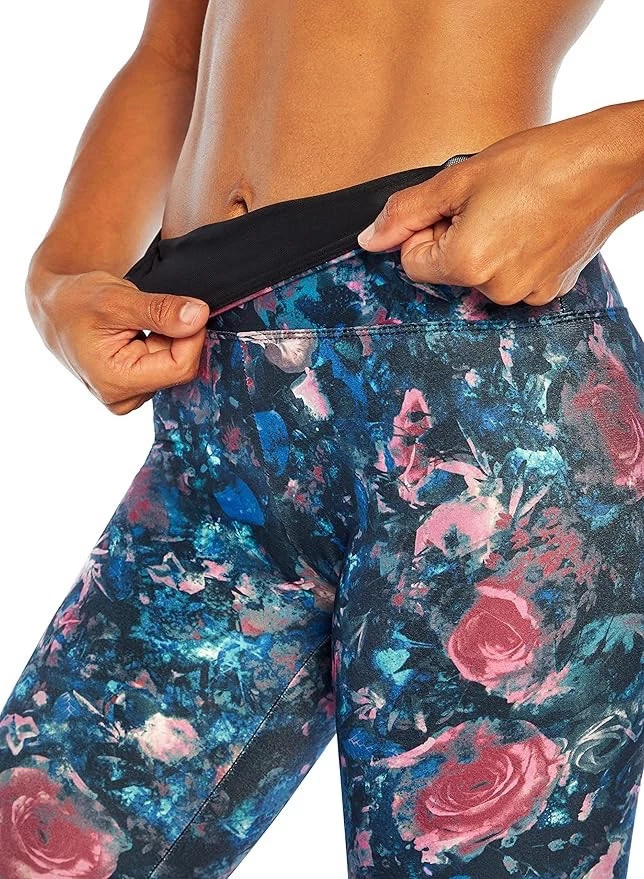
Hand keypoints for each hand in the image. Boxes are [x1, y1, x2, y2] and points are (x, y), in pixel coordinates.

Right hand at [27, 269, 209, 414]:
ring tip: (136, 325)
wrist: (56, 308)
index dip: (192, 336)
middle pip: (178, 369)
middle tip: (154, 312)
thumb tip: (199, 316)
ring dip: (166, 341)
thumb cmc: (77, 302)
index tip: (189, 309)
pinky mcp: (134, 390)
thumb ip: (160, 310)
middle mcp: (122, 398)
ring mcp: (129, 397)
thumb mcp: (118, 299)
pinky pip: (165, 368)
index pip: (180, 367)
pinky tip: (138, 335)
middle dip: (177, 337)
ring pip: (174, 368)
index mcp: (115, 382)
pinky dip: (160, 347)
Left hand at [356, 110, 638, 305]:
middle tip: (491, 204)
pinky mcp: (549, 292)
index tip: (454, 207)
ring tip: (517, 213)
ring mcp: (525, 295)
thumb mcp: (459, 178)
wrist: (608, 163)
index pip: (412, 263)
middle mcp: (494, 290)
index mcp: (466, 264)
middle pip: (447, 272)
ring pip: (480, 276)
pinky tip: (535, 228)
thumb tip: (370, 238)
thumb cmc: (539, 163)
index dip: (425, 231)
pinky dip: (516, 256)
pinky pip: (512, 278)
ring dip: (487, 247)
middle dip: (456, 239)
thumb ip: (406, 212)